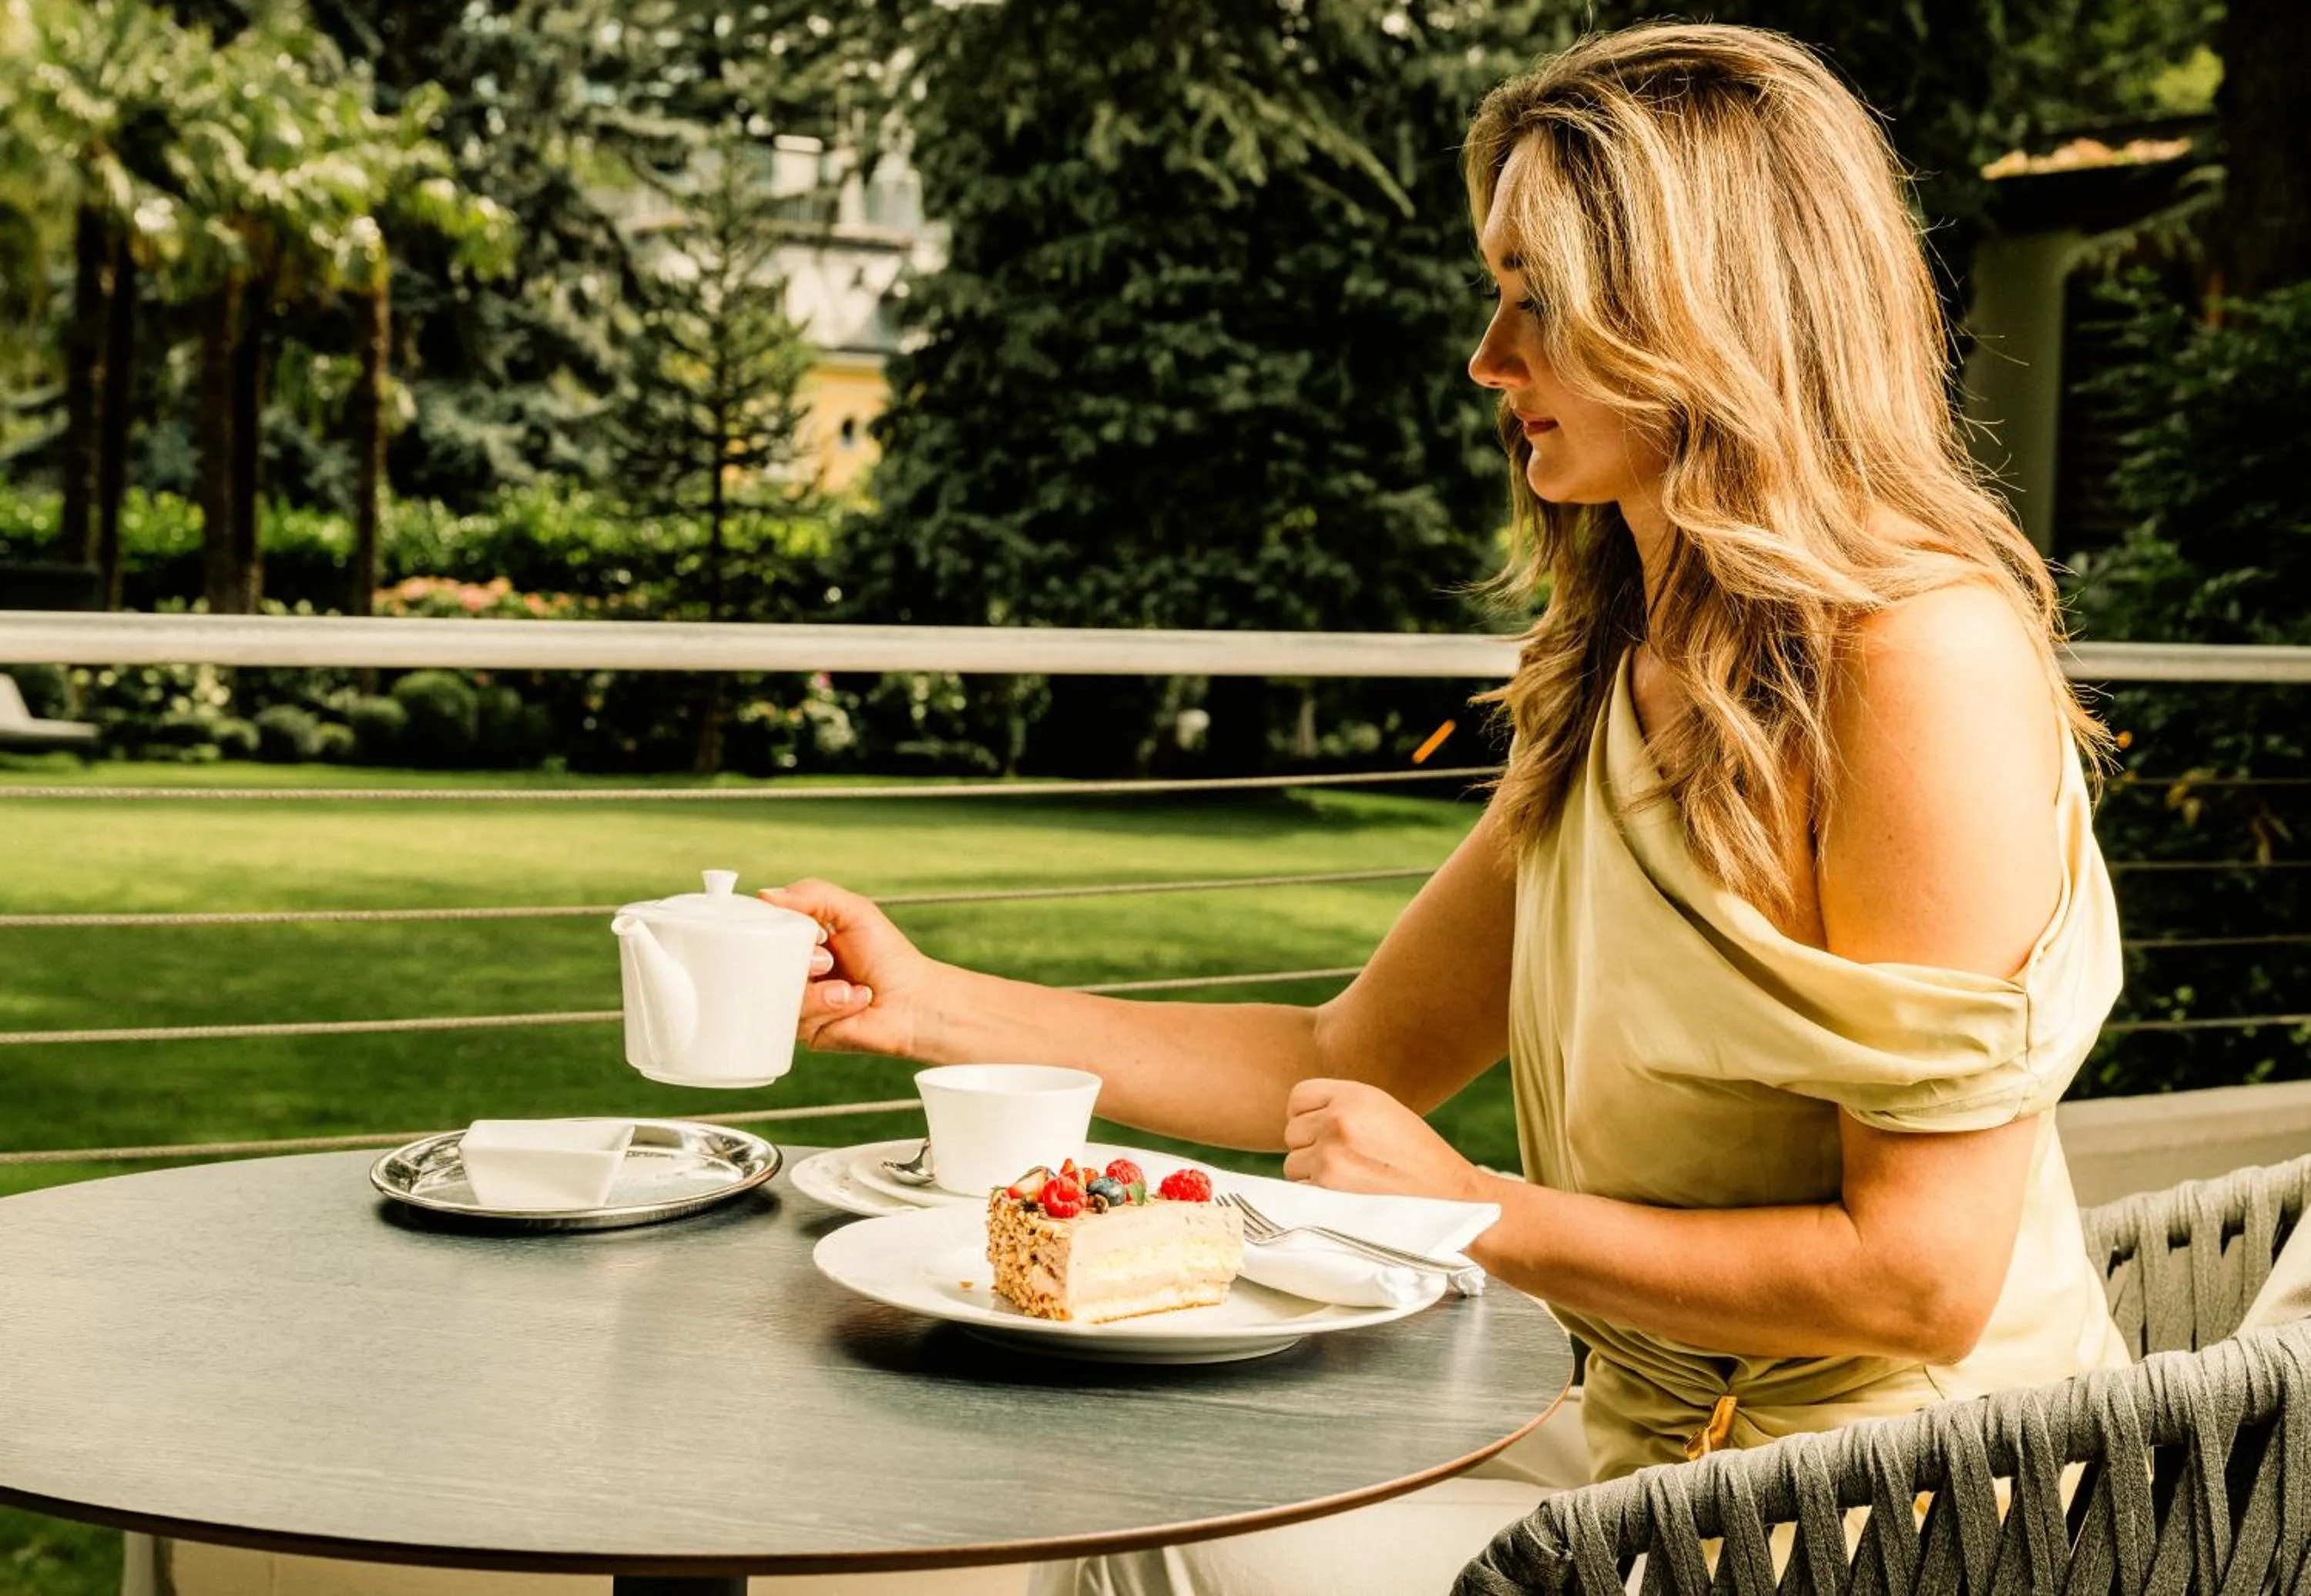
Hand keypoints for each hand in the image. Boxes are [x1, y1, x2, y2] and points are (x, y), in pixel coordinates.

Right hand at [759, 878, 944, 1057]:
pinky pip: (794, 1017)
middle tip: (826, 960)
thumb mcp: (854, 912)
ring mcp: (796, 1000)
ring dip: (815, 987)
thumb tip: (765, 895)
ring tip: (845, 986)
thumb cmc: (888, 956)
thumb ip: (813, 895)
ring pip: (775, 991)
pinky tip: (851, 1002)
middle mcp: (793, 969)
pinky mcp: (804, 1029)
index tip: (807, 932)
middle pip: (761, 962)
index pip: (763, 929)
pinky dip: (826, 1006)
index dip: (774, 929)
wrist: (914, 1002)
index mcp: (800, 940)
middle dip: (797, 960)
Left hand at [1281, 1078, 1486, 1201]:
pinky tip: (1348, 1199)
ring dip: (1313, 1176)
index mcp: (1353, 1096)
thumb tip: (1297, 1119)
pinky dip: (1317, 1199)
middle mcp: (1337, 1120)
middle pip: (1292, 1133)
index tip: (1322, 1132)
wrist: (1451, 1198)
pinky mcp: (1327, 1191)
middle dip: (1311, 1148)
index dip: (1306, 1116)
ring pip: (1292, 1165)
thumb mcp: (1384, 1112)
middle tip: (1346, 1163)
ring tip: (1351, 1182)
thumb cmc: (1417, 1157)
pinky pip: (1300, 1192)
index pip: (1298, 1097)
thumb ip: (1342, 1107)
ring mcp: (1329, 1156)